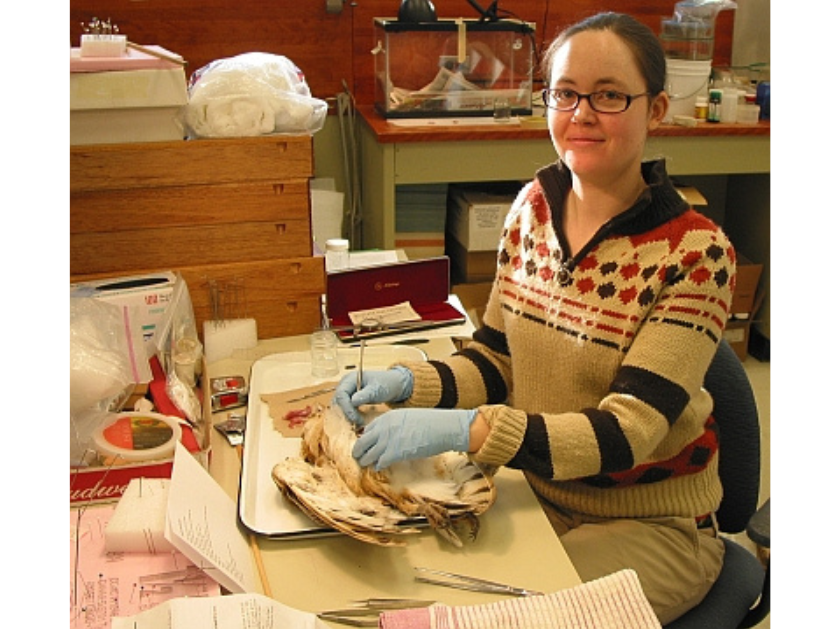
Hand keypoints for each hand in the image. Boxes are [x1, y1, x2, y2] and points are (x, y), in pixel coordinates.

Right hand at [332, 367, 413, 425]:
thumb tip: (353, 402)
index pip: (341, 394)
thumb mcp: (377, 389)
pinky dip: (350, 416)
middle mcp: (345, 385)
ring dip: (346, 416)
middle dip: (345, 414)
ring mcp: (346, 392)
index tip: (356, 419)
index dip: (346, 408)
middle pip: (337, 401)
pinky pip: (345, 409)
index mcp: (350, 379)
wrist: (392, 385)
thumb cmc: (385, 384)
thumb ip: (365, 395)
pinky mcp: (349, 399)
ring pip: (339, 407)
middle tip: (356, 424)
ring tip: (358, 424)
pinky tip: (358, 422)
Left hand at [352, 408, 477, 470]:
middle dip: (358, 451)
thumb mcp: (407, 417)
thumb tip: (388, 436)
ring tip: (367, 465)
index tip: (367, 446)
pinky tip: (379, 467)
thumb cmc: (430, 423)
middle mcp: (384, 428)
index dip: (366, 439)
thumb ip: (394, 425)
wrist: (442, 427)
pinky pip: (379, 463)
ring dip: (366, 461)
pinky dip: (377, 466)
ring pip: (367, 455)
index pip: (367, 430)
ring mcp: (388, 441)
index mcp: (387, 417)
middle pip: (361, 443)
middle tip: (359, 458)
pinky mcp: (395, 453)